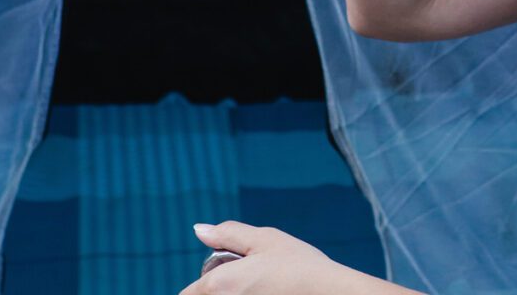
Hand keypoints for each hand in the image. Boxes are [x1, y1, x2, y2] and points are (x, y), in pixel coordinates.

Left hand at [178, 221, 343, 294]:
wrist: (330, 294)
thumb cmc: (298, 265)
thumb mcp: (265, 239)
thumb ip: (228, 234)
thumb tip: (198, 229)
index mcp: (218, 284)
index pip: (186, 294)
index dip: (199, 286)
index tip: (228, 274)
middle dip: (218, 290)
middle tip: (251, 280)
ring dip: (236, 293)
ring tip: (264, 288)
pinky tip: (272, 293)